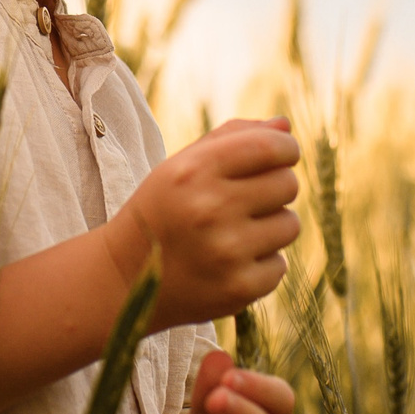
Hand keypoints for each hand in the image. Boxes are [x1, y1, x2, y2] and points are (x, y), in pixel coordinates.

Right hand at [104, 118, 299, 328]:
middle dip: (275, 188)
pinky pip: (280, 265)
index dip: (286, 148)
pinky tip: (229, 264)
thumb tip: (284, 125)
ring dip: (271, 227)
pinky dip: (261, 264)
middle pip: (287, 184)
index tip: (282, 155)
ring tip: (234, 234)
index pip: (270, 147)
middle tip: (246, 201)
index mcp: (193, 171)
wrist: (125, 279)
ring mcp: (225, 252)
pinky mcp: (238, 288)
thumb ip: (231, 137)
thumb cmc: (162, 211)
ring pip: (290, 225)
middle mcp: (209, 209)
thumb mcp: (181, 165)